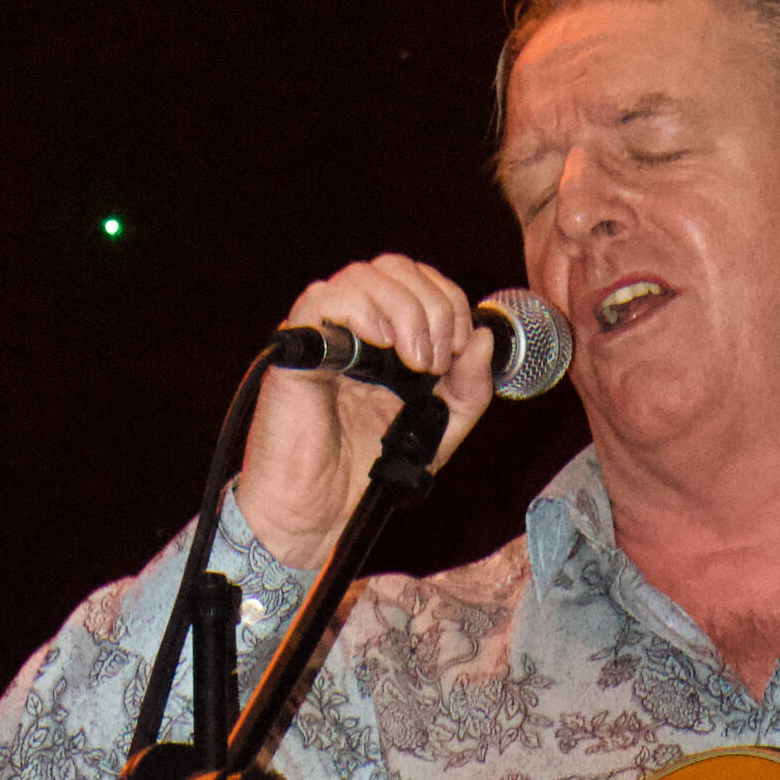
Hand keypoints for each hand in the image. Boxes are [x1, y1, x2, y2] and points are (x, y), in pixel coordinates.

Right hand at [235, 255, 501, 567]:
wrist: (322, 510)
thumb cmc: (369, 470)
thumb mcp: (441, 428)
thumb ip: (469, 388)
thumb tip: (484, 337)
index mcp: (388, 337)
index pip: (419, 281)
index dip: (450, 302)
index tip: (459, 350)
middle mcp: (355, 326)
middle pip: (395, 268)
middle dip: (433, 307)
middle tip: (436, 360)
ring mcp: (324, 334)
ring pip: (362, 276)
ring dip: (404, 312)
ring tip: (413, 364)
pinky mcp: (295, 349)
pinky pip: (321, 299)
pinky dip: (360, 312)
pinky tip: (379, 346)